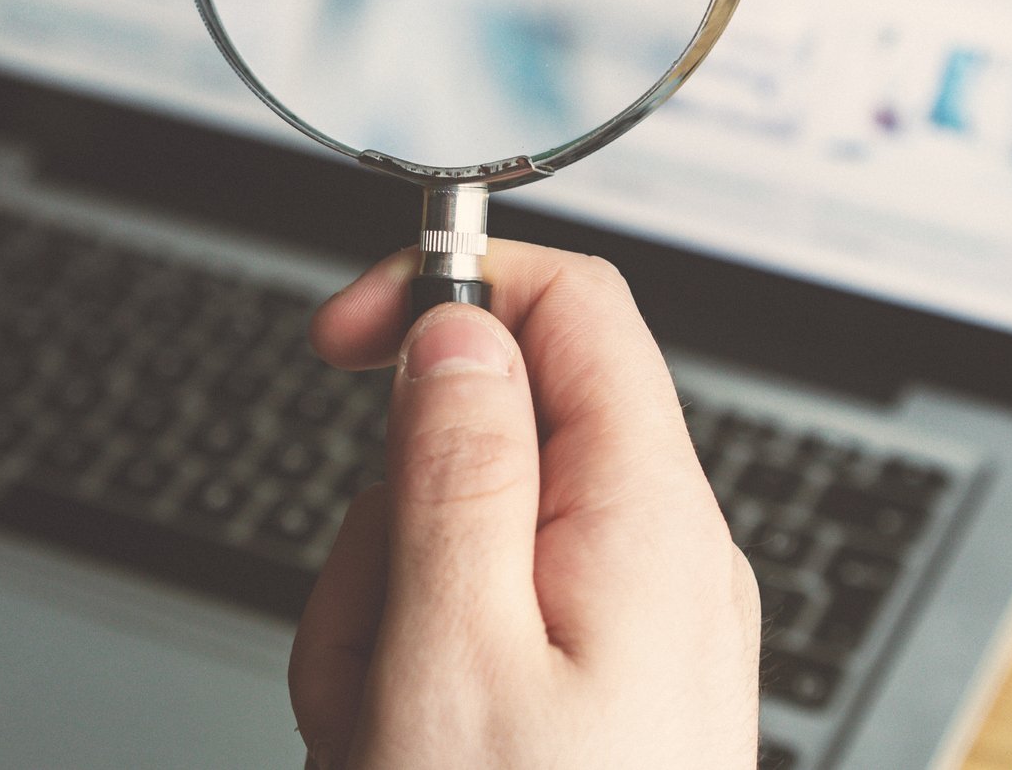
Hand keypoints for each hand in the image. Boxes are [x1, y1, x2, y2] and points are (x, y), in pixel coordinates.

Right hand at [290, 242, 760, 768]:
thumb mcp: (453, 652)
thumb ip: (455, 472)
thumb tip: (457, 329)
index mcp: (647, 519)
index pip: (573, 304)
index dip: (450, 288)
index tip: (347, 334)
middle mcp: (664, 560)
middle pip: (491, 437)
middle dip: (389, 519)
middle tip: (368, 639)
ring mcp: (640, 630)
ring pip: (466, 540)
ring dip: (387, 620)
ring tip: (383, 728)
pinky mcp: (608, 690)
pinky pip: (486, 626)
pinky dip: (418, 676)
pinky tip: (403, 749)